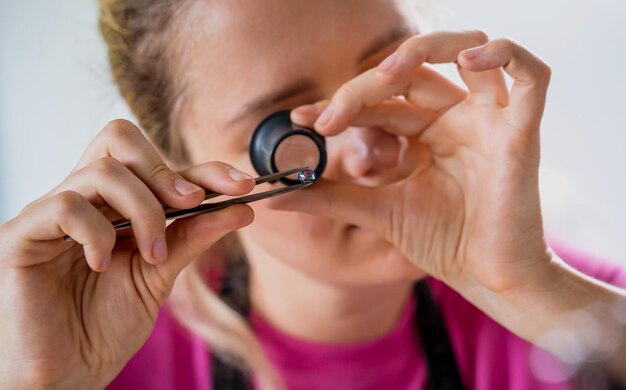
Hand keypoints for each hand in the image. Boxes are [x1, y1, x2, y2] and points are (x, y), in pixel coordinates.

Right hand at [0, 120, 254, 387]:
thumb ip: (192, 237)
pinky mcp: (22, 234)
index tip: (241, 184)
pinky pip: (66, 205)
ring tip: (150, 256)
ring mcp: (50, 212)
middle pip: (120, 139)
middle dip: (166, 171)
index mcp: (114, 205)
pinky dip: (97, 233)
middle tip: (191, 204)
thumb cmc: (105, 326)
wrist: (65, 374)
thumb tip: (241, 208)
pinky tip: (101, 265)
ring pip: (103, 171)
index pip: (157, 163)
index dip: (201, 167)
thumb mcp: (160, 276)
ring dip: (143, 211)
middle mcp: (83, 198)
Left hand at [273, 30, 552, 293]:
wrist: (485, 279)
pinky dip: (505, 54)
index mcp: (425, 132)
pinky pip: (530, 75)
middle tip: (329, 120)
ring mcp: (490, 120)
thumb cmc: (441, 243)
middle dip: (363, 87)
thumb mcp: (375, 212)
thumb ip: (329, 197)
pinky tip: (469, 59)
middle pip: (411, 73)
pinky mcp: (522, 131)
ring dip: (425, 49)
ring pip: (469, 51)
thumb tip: (271, 194)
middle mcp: (457, 117)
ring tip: (386, 72)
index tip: (301, 120)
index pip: (379, 99)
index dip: (340, 102)